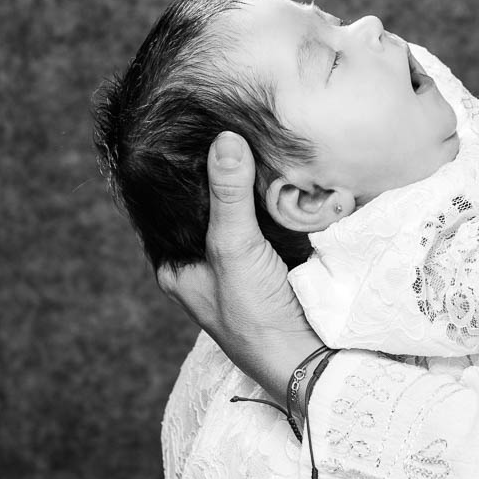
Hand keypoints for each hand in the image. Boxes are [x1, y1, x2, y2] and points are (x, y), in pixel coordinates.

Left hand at [156, 132, 318, 401]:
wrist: (308, 356)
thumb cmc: (254, 313)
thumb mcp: (233, 248)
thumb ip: (228, 195)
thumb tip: (225, 138)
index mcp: (178, 265)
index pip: (170, 205)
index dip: (181, 169)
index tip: (195, 127)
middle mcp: (206, 262)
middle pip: (211, 204)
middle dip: (224, 172)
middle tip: (237, 123)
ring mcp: (241, 262)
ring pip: (243, 210)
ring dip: (256, 184)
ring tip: (262, 136)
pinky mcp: (275, 260)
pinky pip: (271, 219)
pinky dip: (279, 199)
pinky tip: (288, 170)